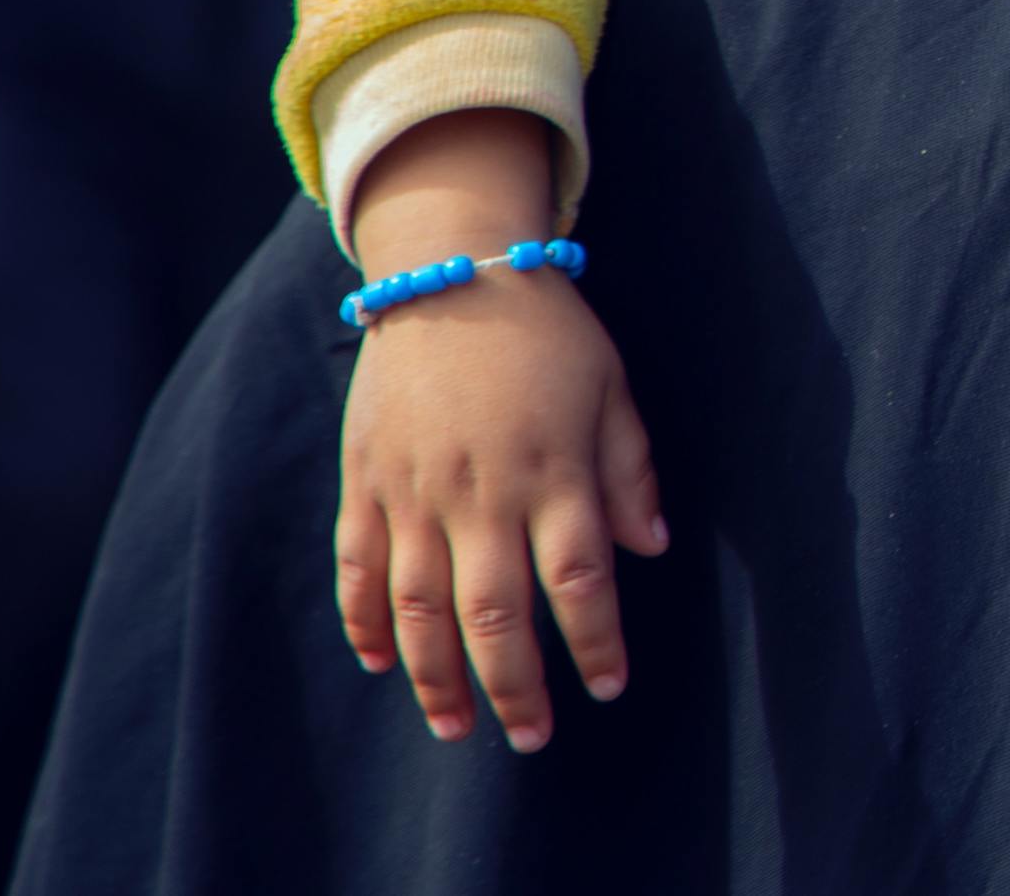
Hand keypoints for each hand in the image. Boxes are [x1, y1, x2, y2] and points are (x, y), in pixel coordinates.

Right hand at [333, 112, 665, 750]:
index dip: (594, 642)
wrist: (451, 272)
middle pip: (494, 616)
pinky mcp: (366, 482)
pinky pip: (357, 570)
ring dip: (437, 678)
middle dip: (515, 687)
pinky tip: (385, 664)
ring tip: (457, 727)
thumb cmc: (547, 332)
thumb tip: (652, 547)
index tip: (608, 687)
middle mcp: (481, 492)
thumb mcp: (612, 387)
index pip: (578, 581)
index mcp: (552, 471)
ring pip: (419, 610)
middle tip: (531, 737)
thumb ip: (630, 470)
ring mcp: (414, 491)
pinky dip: (366, 624)